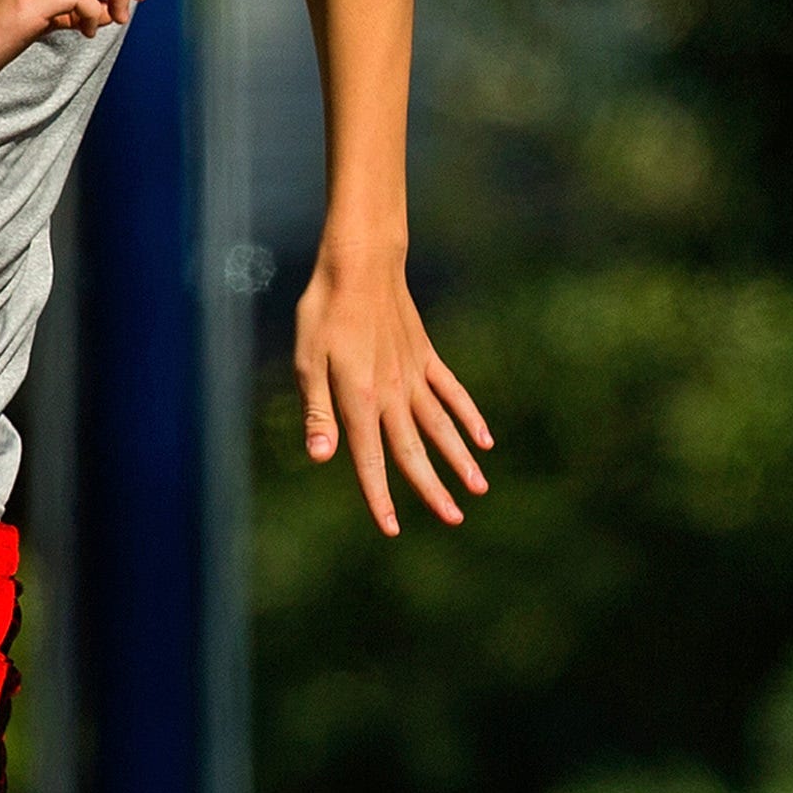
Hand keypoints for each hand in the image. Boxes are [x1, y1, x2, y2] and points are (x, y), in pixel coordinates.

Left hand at [293, 245, 493, 534]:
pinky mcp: (426, 356)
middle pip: (415, 451)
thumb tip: (321, 457)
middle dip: (433, 490)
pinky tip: (484, 439)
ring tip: (479, 488)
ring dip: (459, 459)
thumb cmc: (325, 310)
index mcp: (360, 398)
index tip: (392, 530)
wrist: (362, 262)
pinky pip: (452, 393)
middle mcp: (393, 393)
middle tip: (454, 521)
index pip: (370, 459)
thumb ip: (318, 411)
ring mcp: (414, 375)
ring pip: (441, 426)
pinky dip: (469, 416)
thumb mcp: (307, 360)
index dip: (379, 497)